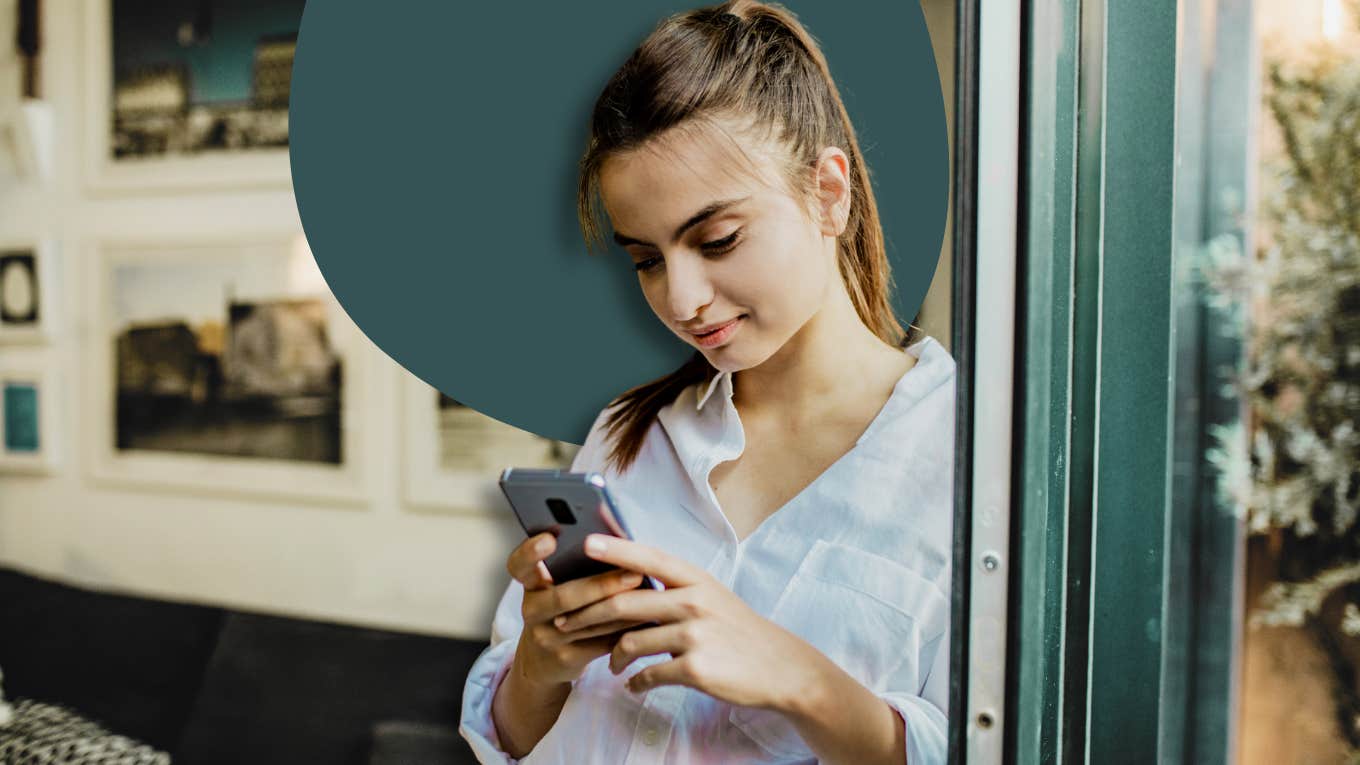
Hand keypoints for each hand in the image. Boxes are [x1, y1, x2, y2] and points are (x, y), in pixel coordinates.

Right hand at [505, 532, 651, 688]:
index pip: (519, 565)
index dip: (530, 552)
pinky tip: (646, 618)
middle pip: (564, 596)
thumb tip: (620, 541)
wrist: (542, 662)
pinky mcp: (564, 659)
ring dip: (622, 608)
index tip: (550, 539)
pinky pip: (600, 643)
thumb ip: (576, 568)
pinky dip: (624, 630)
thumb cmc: (560, 611)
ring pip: (587, 622)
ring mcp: (545, 637)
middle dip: (602, 585)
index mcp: (530, 584)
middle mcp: (531, 610)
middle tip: (633, 573)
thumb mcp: (556, 588)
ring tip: (649, 594)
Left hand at [552, 534, 822, 711]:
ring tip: (610, 665)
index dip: (615, 549)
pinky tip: (634, 685)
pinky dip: (635, 682)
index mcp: (696, 579)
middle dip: (587, 614)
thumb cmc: (739, 631)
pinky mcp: (695, 668)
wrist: (781, 668)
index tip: (585, 543)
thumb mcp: (713, 597)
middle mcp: (694, 601)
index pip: (648, 558)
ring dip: (611, 657)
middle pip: (625, 602)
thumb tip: (629, 584)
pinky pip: (648, 674)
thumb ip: (675, 589)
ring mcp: (695, 635)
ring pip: (630, 641)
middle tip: (565, 622)